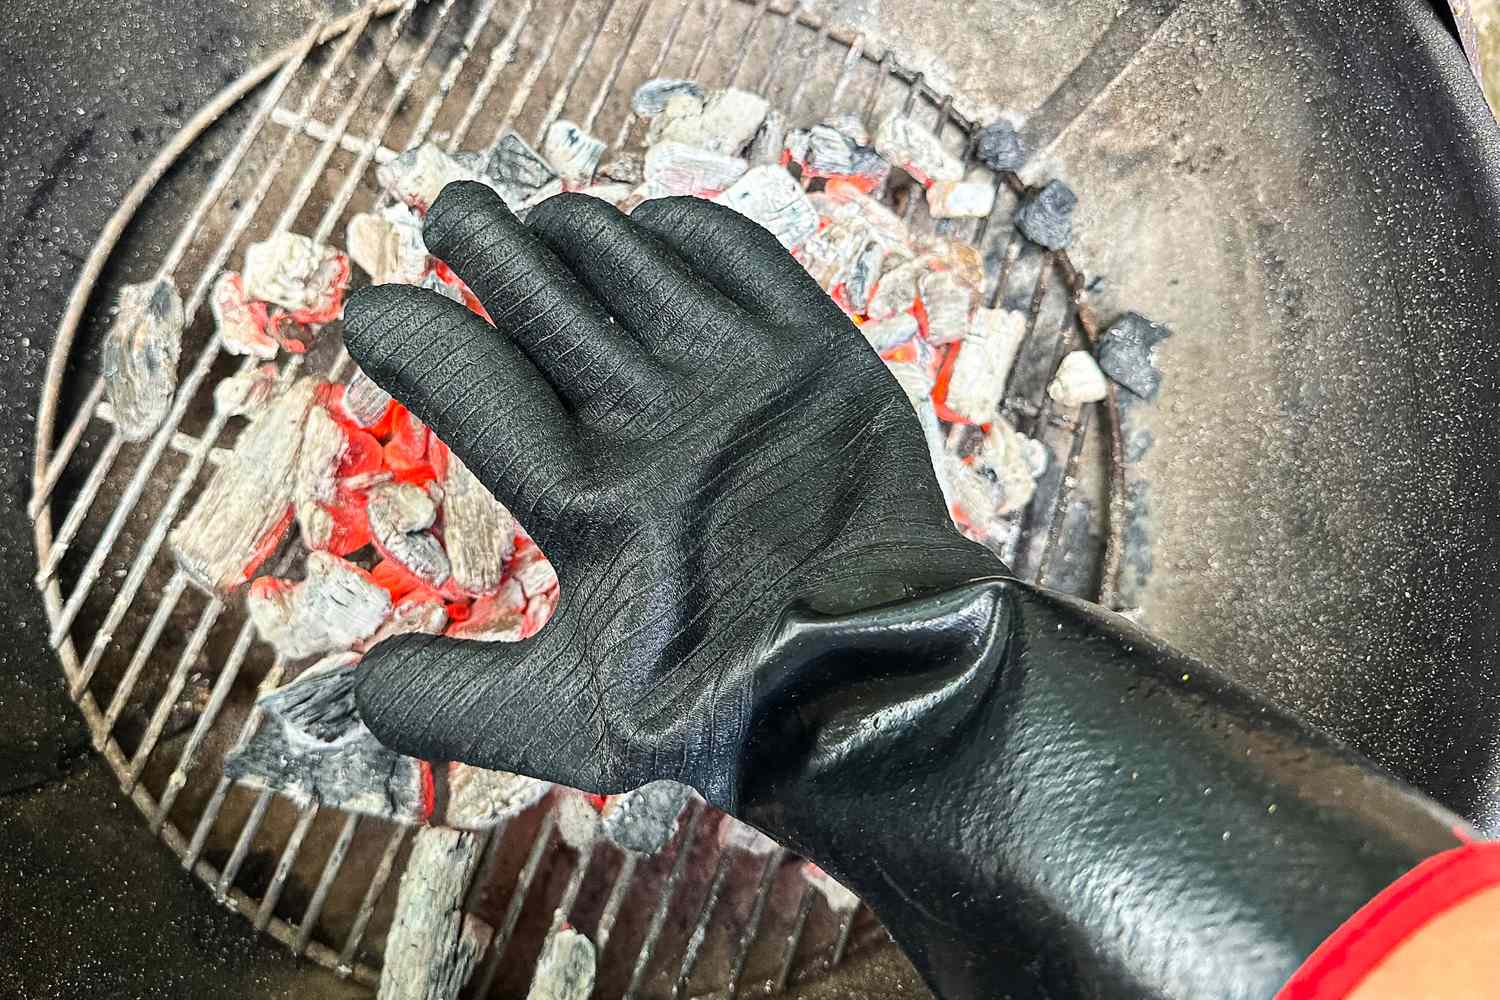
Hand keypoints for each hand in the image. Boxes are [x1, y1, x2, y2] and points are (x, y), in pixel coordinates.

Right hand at [343, 182, 1000, 807]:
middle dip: (474, 231)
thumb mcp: (573, 733)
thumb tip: (360, 686)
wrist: (889, 680)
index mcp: (587, 502)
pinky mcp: (819, 351)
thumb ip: (452, 705)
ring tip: (540, 229)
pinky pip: (726, 244)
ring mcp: (746, 374)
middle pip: (535, 278)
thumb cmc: (727, 707)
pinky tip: (647, 234)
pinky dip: (671, 225)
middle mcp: (660, 419)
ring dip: (564, 227)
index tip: (373, 309)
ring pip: (623, 247)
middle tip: (451, 210)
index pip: (459, 371)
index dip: (399, 325)